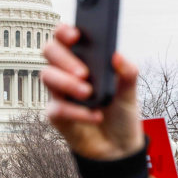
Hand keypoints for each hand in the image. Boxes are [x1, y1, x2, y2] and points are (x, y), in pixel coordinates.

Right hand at [41, 23, 144, 160]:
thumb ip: (128, 72)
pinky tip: (95, 116)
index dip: (64, 31)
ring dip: (67, 83)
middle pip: (50, 51)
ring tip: (88, 93)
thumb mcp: (130, 91)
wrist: (119, 146)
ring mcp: (60, 92)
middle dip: (64, 58)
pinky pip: (57, 108)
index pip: (65, 36)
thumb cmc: (120, 113)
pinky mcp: (57, 115)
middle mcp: (67, 71)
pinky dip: (77, 112)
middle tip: (84, 72)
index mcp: (84, 58)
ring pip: (47, 76)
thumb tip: (117, 56)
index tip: (75, 35)